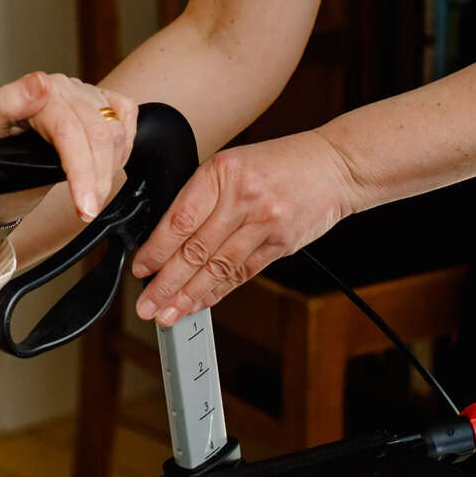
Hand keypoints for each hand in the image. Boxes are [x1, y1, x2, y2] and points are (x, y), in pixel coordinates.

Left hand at [0, 72, 136, 221]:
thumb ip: (9, 102)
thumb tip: (41, 84)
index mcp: (36, 90)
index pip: (70, 130)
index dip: (81, 169)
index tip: (84, 204)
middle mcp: (63, 88)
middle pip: (99, 134)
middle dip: (97, 179)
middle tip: (86, 210)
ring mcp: (83, 95)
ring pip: (116, 131)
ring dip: (109, 171)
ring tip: (91, 198)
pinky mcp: (99, 103)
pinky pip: (126, 114)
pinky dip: (126, 145)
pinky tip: (109, 168)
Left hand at [130, 130, 356, 324]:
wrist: (335, 166)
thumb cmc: (280, 162)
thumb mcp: (232, 162)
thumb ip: (202, 194)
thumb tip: (164, 235)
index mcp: (222, 172)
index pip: (180, 219)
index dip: (156, 250)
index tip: (140, 269)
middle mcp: (243, 198)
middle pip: (196, 250)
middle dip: (166, 284)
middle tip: (146, 305)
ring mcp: (265, 223)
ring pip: (218, 268)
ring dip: (189, 296)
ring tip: (168, 314)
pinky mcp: (282, 245)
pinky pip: (242, 274)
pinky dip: (218, 292)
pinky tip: (200, 303)